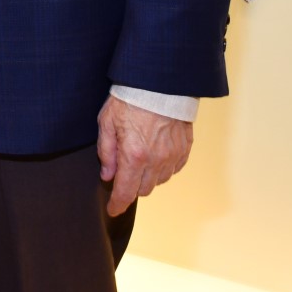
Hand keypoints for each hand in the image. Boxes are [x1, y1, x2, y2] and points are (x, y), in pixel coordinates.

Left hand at [97, 95, 191, 215]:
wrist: (160, 82)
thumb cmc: (130, 99)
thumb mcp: (107, 122)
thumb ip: (106, 152)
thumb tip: (107, 175)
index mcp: (134, 156)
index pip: (125, 192)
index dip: (117, 205)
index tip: (113, 210)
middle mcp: (155, 160)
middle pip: (143, 190)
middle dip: (131, 187)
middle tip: (124, 174)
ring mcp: (172, 155)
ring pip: (159, 181)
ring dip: (148, 177)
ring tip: (140, 159)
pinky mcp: (184, 149)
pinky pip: (174, 169)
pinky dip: (163, 168)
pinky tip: (156, 155)